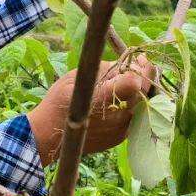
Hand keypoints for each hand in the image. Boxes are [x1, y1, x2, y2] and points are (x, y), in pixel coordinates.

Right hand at [28, 56, 155, 164]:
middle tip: (139, 63)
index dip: (140, 68)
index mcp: (102, 98)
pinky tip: (122, 97)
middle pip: (145, 92)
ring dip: (141, 90)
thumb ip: (104, 70)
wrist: (50, 136)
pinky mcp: (122, 137)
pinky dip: (133, 104)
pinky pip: (136, 115)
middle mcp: (117, 116)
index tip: (138, 58)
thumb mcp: (76, 77)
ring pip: (145, 104)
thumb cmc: (59, 101)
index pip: (134, 82)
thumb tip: (128, 64)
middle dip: (145, 75)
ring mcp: (122, 129)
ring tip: (129, 80)